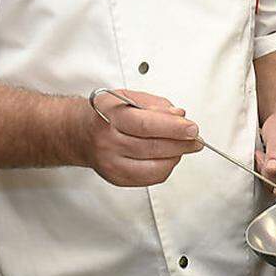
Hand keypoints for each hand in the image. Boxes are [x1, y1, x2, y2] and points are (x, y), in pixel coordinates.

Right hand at [80, 89, 201, 186]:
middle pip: (153, 147)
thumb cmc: (106, 113)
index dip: (173, 128)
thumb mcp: (129, 97)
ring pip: (154, 166)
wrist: (79, 132)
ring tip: (182, 146)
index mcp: (110, 117)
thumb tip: (179, 117)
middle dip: (181, 144)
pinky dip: (165, 167)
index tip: (192, 128)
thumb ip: (157, 105)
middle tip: (196, 139)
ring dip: (176, 156)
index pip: (146, 125)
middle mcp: (108, 142)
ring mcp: (111, 163)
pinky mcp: (116, 178)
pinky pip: (150, 178)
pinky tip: (167, 156)